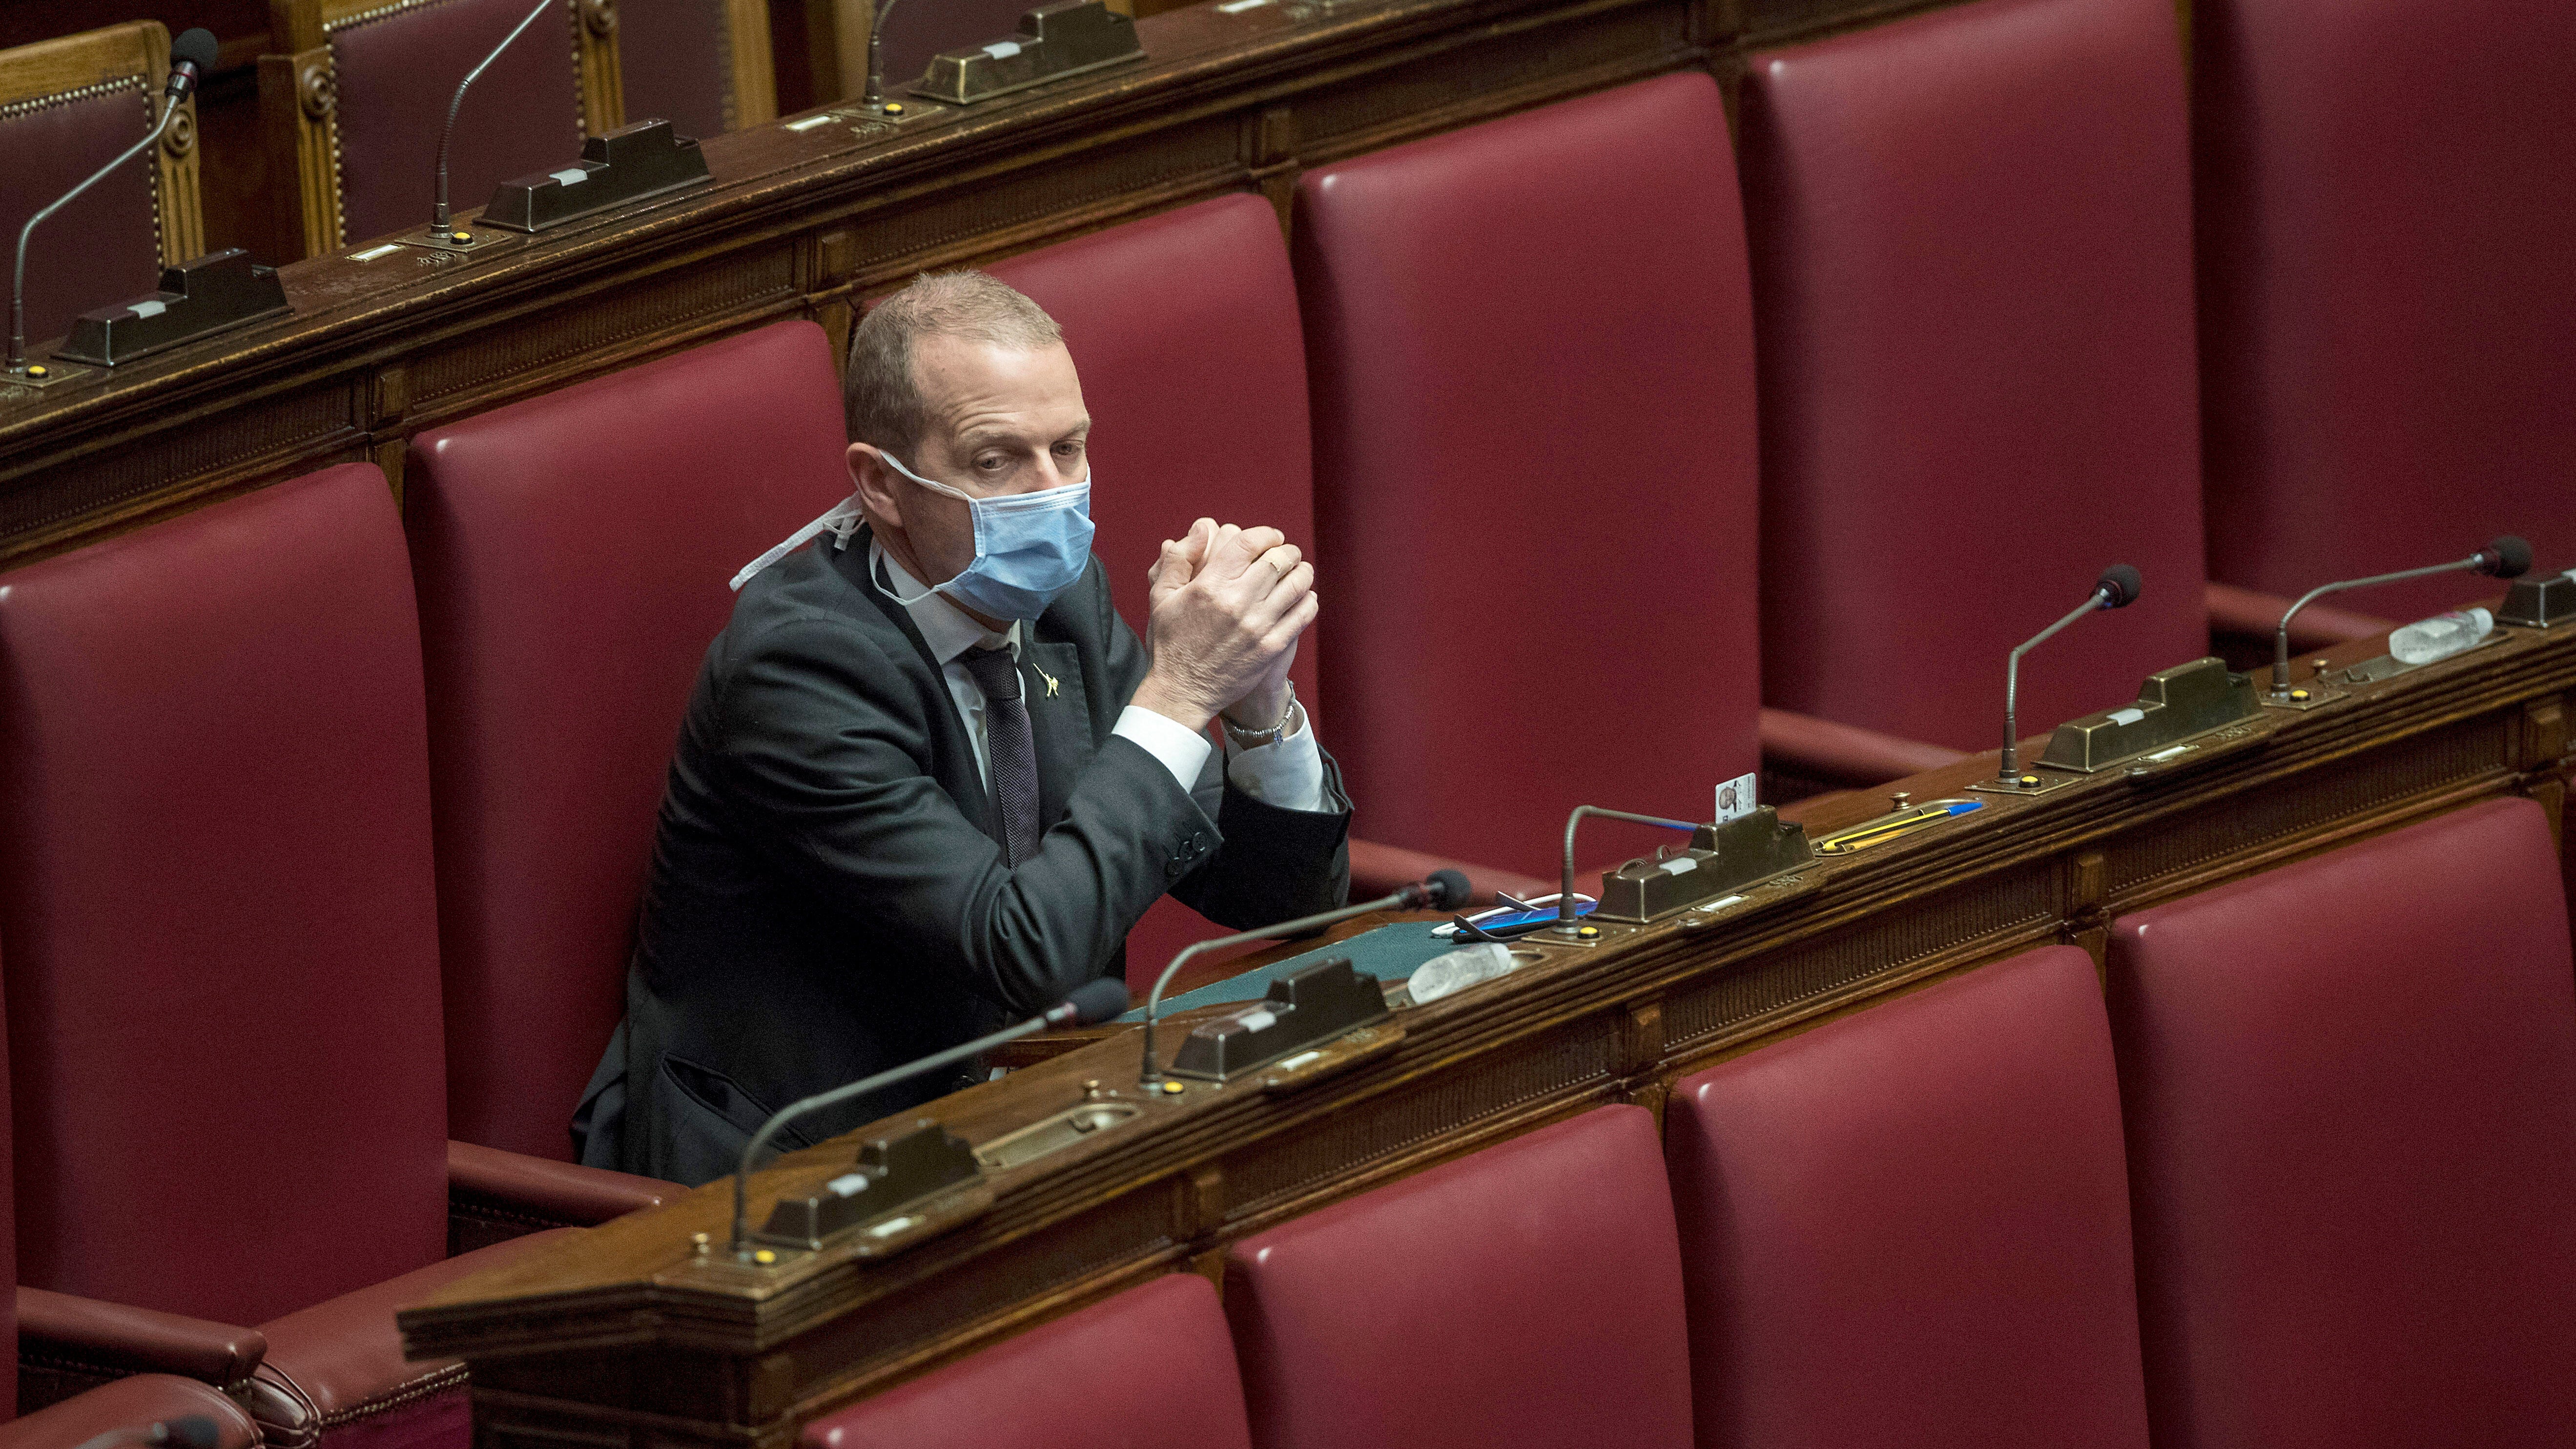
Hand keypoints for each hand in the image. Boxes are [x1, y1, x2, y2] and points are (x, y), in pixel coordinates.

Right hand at [1131, 522, 1317, 733]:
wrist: (1182, 691)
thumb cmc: (1171, 641)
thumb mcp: (1161, 596)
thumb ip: (1179, 558)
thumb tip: (1202, 528)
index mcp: (1209, 586)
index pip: (1248, 543)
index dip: (1266, 534)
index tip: (1271, 537)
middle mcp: (1236, 603)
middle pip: (1277, 561)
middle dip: (1287, 551)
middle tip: (1288, 553)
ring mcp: (1257, 626)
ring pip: (1295, 586)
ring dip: (1303, 573)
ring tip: (1300, 571)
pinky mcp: (1270, 648)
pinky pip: (1302, 616)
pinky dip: (1309, 601)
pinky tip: (1305, 597)